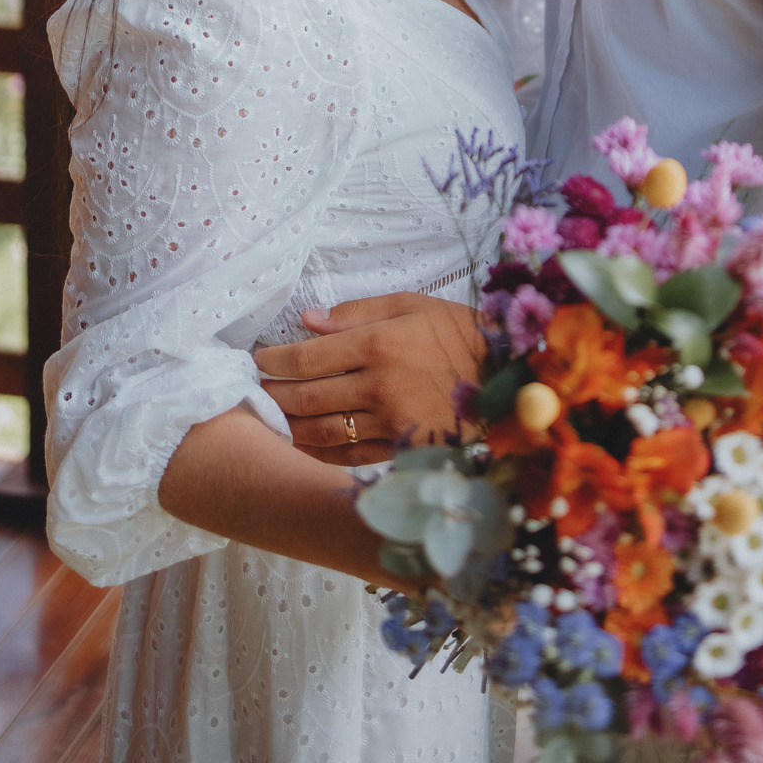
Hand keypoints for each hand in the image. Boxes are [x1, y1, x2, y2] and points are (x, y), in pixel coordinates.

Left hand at [253, 293, 483, 466]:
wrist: (507, 378)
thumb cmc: (458, 334)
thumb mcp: (413, 305)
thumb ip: (358, 312)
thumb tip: (309, 320)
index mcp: (378, 344)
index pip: (307, 357)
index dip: (274, 361)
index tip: (259, 360)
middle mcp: (378, 386)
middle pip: (306, 398)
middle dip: (272, 396)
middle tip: (254, 392)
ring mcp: (389, 424)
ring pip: (321, 432)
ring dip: (288, 428)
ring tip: (269, 420)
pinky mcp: (401, 451)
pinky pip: (348, 457)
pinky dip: (319, 454)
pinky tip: (302, 446)